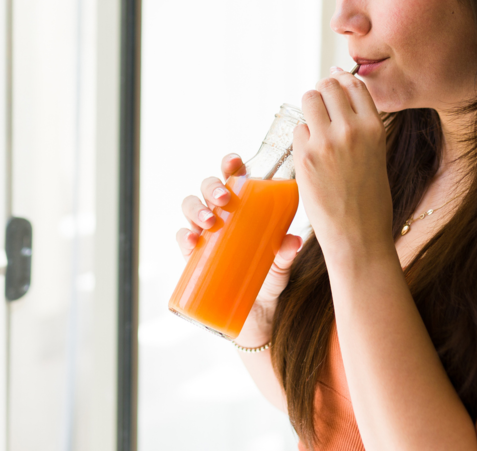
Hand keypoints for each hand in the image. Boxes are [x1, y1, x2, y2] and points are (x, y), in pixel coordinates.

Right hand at [176, 153, 302, 344]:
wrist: (254, 315)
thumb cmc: (269, 279)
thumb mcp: (280, 266)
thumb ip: (285, 254)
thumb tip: (294, 241)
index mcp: (243, 206)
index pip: (233, 177)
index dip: (230, 165)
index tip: (235, 163)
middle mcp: (221, 215)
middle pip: (208, 188)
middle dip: (212, 188)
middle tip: (223, 200)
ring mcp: (205, 234)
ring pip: (190, 207)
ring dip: (196, 209)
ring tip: (209, 221)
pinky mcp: (193, 256)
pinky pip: (183, 239)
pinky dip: (185, 237)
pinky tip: (192, 241)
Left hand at [293, 68, 392, 264]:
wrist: (358, 235)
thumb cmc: (369, 198)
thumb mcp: (376, 154)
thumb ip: (360, 126)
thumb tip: (339, 96)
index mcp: (374, 128)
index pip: (354, 84)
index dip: (342, 80)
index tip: (335, 81)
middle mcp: (351, 129)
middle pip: (328, 85)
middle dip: (323, 93)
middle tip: (322, 109)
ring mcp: (326, 141)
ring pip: (309, 99)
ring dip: (309, 109)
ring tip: (315, 130)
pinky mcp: (305, 156)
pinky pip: (298, 130)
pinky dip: (302, 138)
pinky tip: (311, 157)